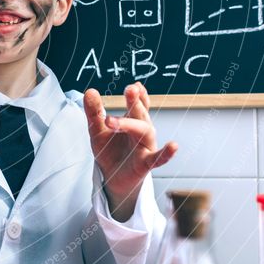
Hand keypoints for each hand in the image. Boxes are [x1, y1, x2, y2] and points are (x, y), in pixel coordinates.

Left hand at [83, 84, 176, 220]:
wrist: (111, 177)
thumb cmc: (109, 151)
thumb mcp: (97, 130)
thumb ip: (94, 112)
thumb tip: (89, 91)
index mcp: (131, 121)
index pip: (136, 104)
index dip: (136, 95)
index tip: (134, 86)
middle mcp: (142, 131)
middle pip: (140, 114)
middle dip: (135, 102)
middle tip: (130, 90)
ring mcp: (145, 146)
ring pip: (145, 131)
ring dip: (132, 124)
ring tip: (113, 121)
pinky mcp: (146, 163)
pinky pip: (158, 158)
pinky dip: (166, 153)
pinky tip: (173, 146)